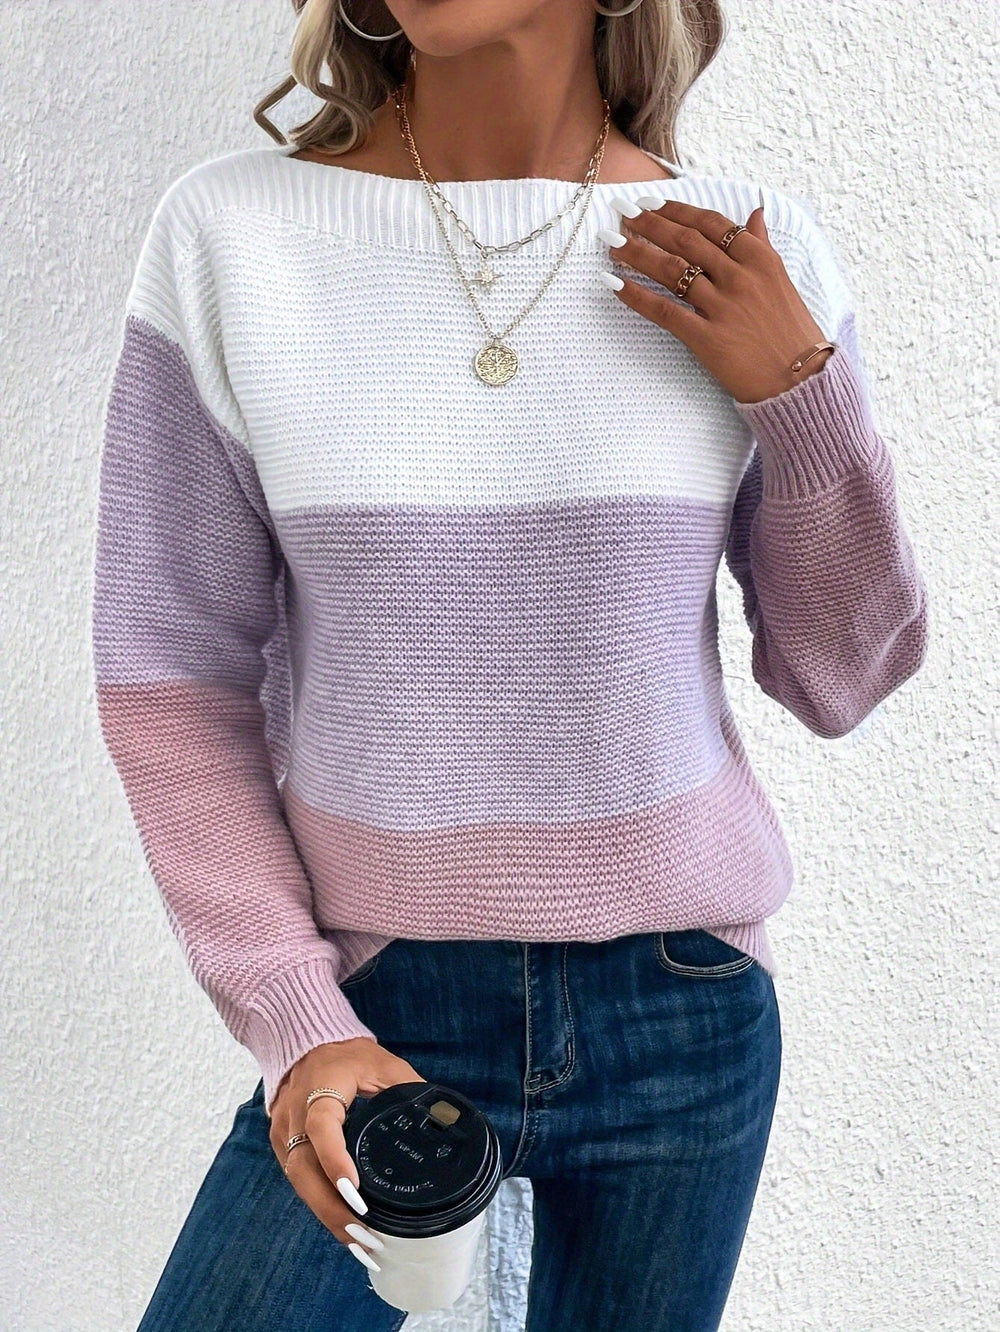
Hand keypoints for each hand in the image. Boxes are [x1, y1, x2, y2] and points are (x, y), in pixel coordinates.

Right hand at [269, 1037, 427, 1259]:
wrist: (304, 1041)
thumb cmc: (347, 1052)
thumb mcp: (384, 1064)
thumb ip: (409, 1089)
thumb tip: (443, 1119)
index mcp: (319, 1087)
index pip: (321, 1126)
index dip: (336, 1160)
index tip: (355, 1192)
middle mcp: (294, 1113)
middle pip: (303, 1169)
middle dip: (333, 1208)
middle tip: (365, 1236)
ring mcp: (283, 1130)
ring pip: (299, 1181)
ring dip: (327, 1215)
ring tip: (359, 1243)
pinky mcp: (282, 1143)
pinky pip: (299, 1179)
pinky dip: (320, 1204)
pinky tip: (343, 1226)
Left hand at [604, 198, 833, 403]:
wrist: (801, 380)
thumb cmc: (791, 331)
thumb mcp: (782, 280)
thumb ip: (763, 245)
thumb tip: (755, 214)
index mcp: (759, 259)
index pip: (710, 223)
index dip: (676, 209)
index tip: (650, 202)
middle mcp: (740, 277)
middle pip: (685, 241)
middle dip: (649, 223)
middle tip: (622, 213)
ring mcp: (723, 307)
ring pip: (670, 270)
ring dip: (636, 253)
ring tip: (612, 244)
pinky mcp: (707, 338)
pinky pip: (664, 311)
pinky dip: (636, 295)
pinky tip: (613, 283)